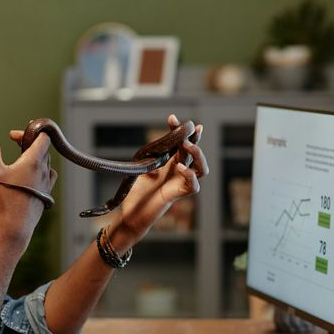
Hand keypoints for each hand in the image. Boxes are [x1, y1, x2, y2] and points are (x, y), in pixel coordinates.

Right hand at [0, 128, 56, 246]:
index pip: (43, 137)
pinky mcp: (47, 193)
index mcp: (33, 161)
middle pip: (43, 148)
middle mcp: (44, 170)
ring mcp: (47, 182)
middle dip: (29, 143)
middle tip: (15, 145)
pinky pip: (48, 175)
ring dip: (35, 157)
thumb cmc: (5, 200)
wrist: (16, 226)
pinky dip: (41, 170)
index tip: (14, 136)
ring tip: (21, 160)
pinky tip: (31, 175)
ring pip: (46, 162)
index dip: (29, 132)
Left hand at [109, 114, 207, 250]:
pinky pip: (193, 186)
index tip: (172, 118)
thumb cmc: (136, 195)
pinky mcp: (177, 196)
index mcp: (170, 164)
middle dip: (193, 138)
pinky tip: (180, 167)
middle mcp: (178, 173)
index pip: (180, 144)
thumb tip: (157, 143)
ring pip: (202, 169)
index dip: (179, 131)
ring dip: (198, 155)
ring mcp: (180, 184)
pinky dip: (189, 175)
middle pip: (194, 153)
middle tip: (188, 127)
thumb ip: (152, 157)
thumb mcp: (142, 169)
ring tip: (187, 145)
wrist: (131, 215)